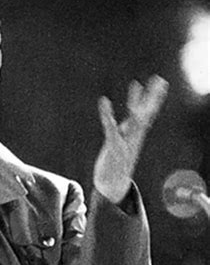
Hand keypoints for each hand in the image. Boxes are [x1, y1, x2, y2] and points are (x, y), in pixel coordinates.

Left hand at [94, 75, 168, 202]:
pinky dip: (107, 114)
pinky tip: (103, 101)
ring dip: (134, 103)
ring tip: (137, 83)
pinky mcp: (113, 146)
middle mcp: (134, 136)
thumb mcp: (120, 143)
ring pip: (134, 120)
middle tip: (161, 79)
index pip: (147, 113)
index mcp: (136, 134)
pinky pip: (110, 127)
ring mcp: (125, 141)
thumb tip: (126, 123)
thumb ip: (123, 129)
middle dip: (152, 97)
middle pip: (146, 113)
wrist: (112, 185)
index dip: (152, 97)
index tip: (160, 82)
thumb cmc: (116, 163)